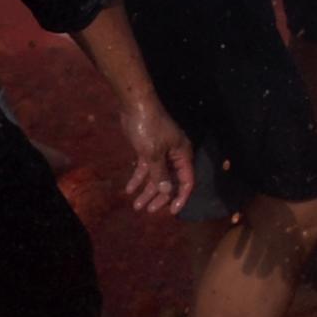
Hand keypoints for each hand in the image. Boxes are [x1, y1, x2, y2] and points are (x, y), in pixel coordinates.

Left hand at [115, 93, 193, 214]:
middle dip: (160, 196)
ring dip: (147, 190)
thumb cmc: (149, 128)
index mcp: (182, 154)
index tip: (172, 212)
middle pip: (170, 181)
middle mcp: (174, 155)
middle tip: (148, 210)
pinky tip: (129, 189)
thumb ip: (160, 174)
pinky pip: (146, 168)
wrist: (136, 105)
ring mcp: (161, 152)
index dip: (180, 197)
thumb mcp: (153, 154)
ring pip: (157, 176)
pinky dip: (138, 178)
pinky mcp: (148, 149)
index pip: (187, 180)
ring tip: (136, 205)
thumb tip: (167, 192)